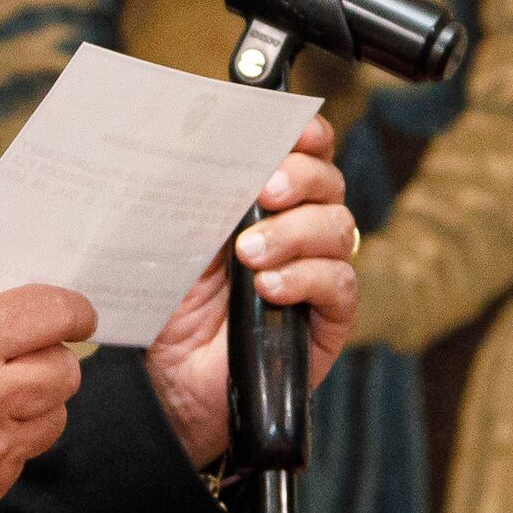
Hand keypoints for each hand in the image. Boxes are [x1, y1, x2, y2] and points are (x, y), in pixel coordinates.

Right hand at [0, 283, 95, 512]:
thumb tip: (26, 316)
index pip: (51, 314)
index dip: (73, 310)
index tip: (77, 315)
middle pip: (65, 372)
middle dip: (51, 360)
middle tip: (29, 357)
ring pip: (53, 419)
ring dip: (33, 406)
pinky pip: (21, 460)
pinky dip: (3, 447)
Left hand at [145, 112, 362, 474]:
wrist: (174, 382)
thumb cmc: (174, 308)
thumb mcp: (174, 242)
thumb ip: (194, 198)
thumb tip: (193, 150)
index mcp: (265, 201)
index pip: (305, 152)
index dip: (307, 135)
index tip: (293, 130)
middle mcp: (299, 230)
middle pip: (328, 183)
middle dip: (301, 177)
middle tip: (265, 190)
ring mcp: (318, 271)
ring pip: (338, 229)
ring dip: (294, 233)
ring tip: (250, 255)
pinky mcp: (329, 317)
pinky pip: (339, 284)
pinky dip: (305, 278)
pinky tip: (270, 288)